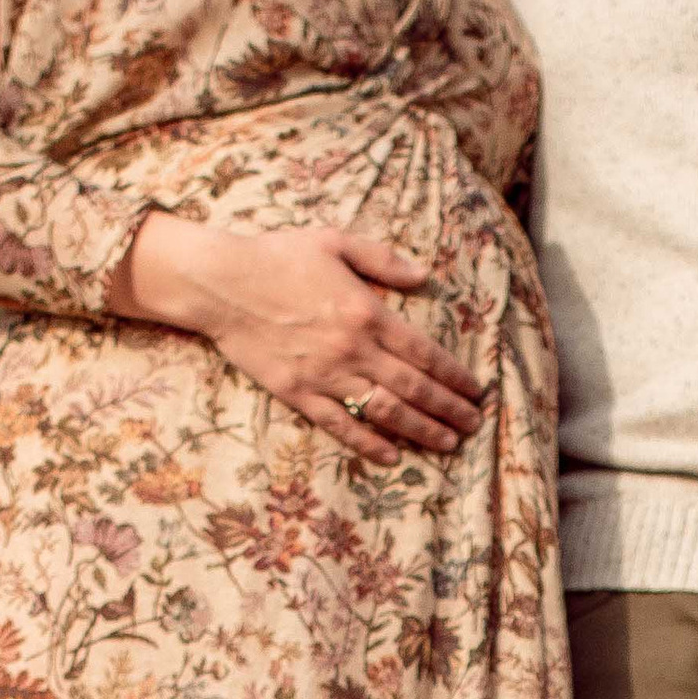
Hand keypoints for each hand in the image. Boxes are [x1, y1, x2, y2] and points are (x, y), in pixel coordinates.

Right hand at [116, 216, 486, 465]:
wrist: (221, 283)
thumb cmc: (277, 256)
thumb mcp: (335, 242)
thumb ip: (383, 259)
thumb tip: (424, 276)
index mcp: (367, 313)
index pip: (424, 353)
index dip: (454, 376)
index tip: (476, 391)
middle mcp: (352, 349)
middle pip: (414, 388)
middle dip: (449, 409)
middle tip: (474, 425)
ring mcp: (325, 375)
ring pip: (385, 412)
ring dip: (422, 431)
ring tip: (449, 444)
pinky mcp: (298, 393)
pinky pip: (341, 426)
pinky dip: (369, 444)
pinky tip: (393, 457)